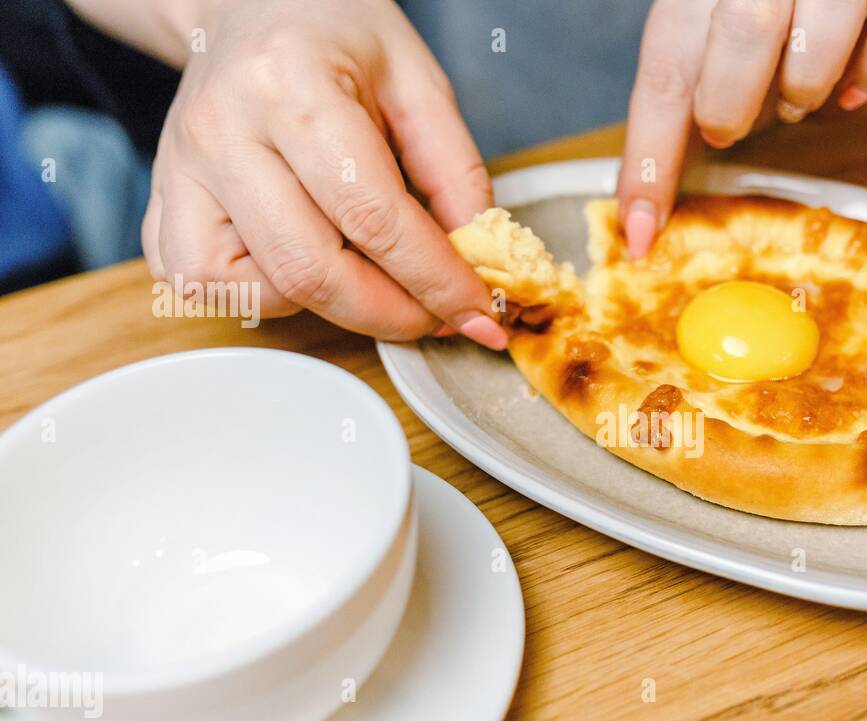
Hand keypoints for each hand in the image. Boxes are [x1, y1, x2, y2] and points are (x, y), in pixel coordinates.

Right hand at [141, 0, 505, 345]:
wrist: (249, 9)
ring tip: (369, 271)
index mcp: (289, 85)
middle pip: (311, 270)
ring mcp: (180, 175)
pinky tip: (303, 258)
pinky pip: (211, 289)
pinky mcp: (160, 209)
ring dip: (333, 305)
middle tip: (436, 315)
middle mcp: (221, 132)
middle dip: (390, 313)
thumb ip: (455, 170)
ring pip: (261, 290)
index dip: (434, 279)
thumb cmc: (335, 39)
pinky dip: (271, 295)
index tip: (476, 312)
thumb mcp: (416, 81)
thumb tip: (477, 259)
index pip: (372, 216)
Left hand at [617, 0, 866, 256]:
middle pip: (745, 27)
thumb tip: (642, 220)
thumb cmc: (771, 26)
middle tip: (729, 127)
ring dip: (806, 89)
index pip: (666, 69)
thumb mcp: (708, 55)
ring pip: (821, 38)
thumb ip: (675, 124)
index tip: (643, 232)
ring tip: (798, 93)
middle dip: (731, 103)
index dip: (652, 160)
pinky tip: (852, 86)